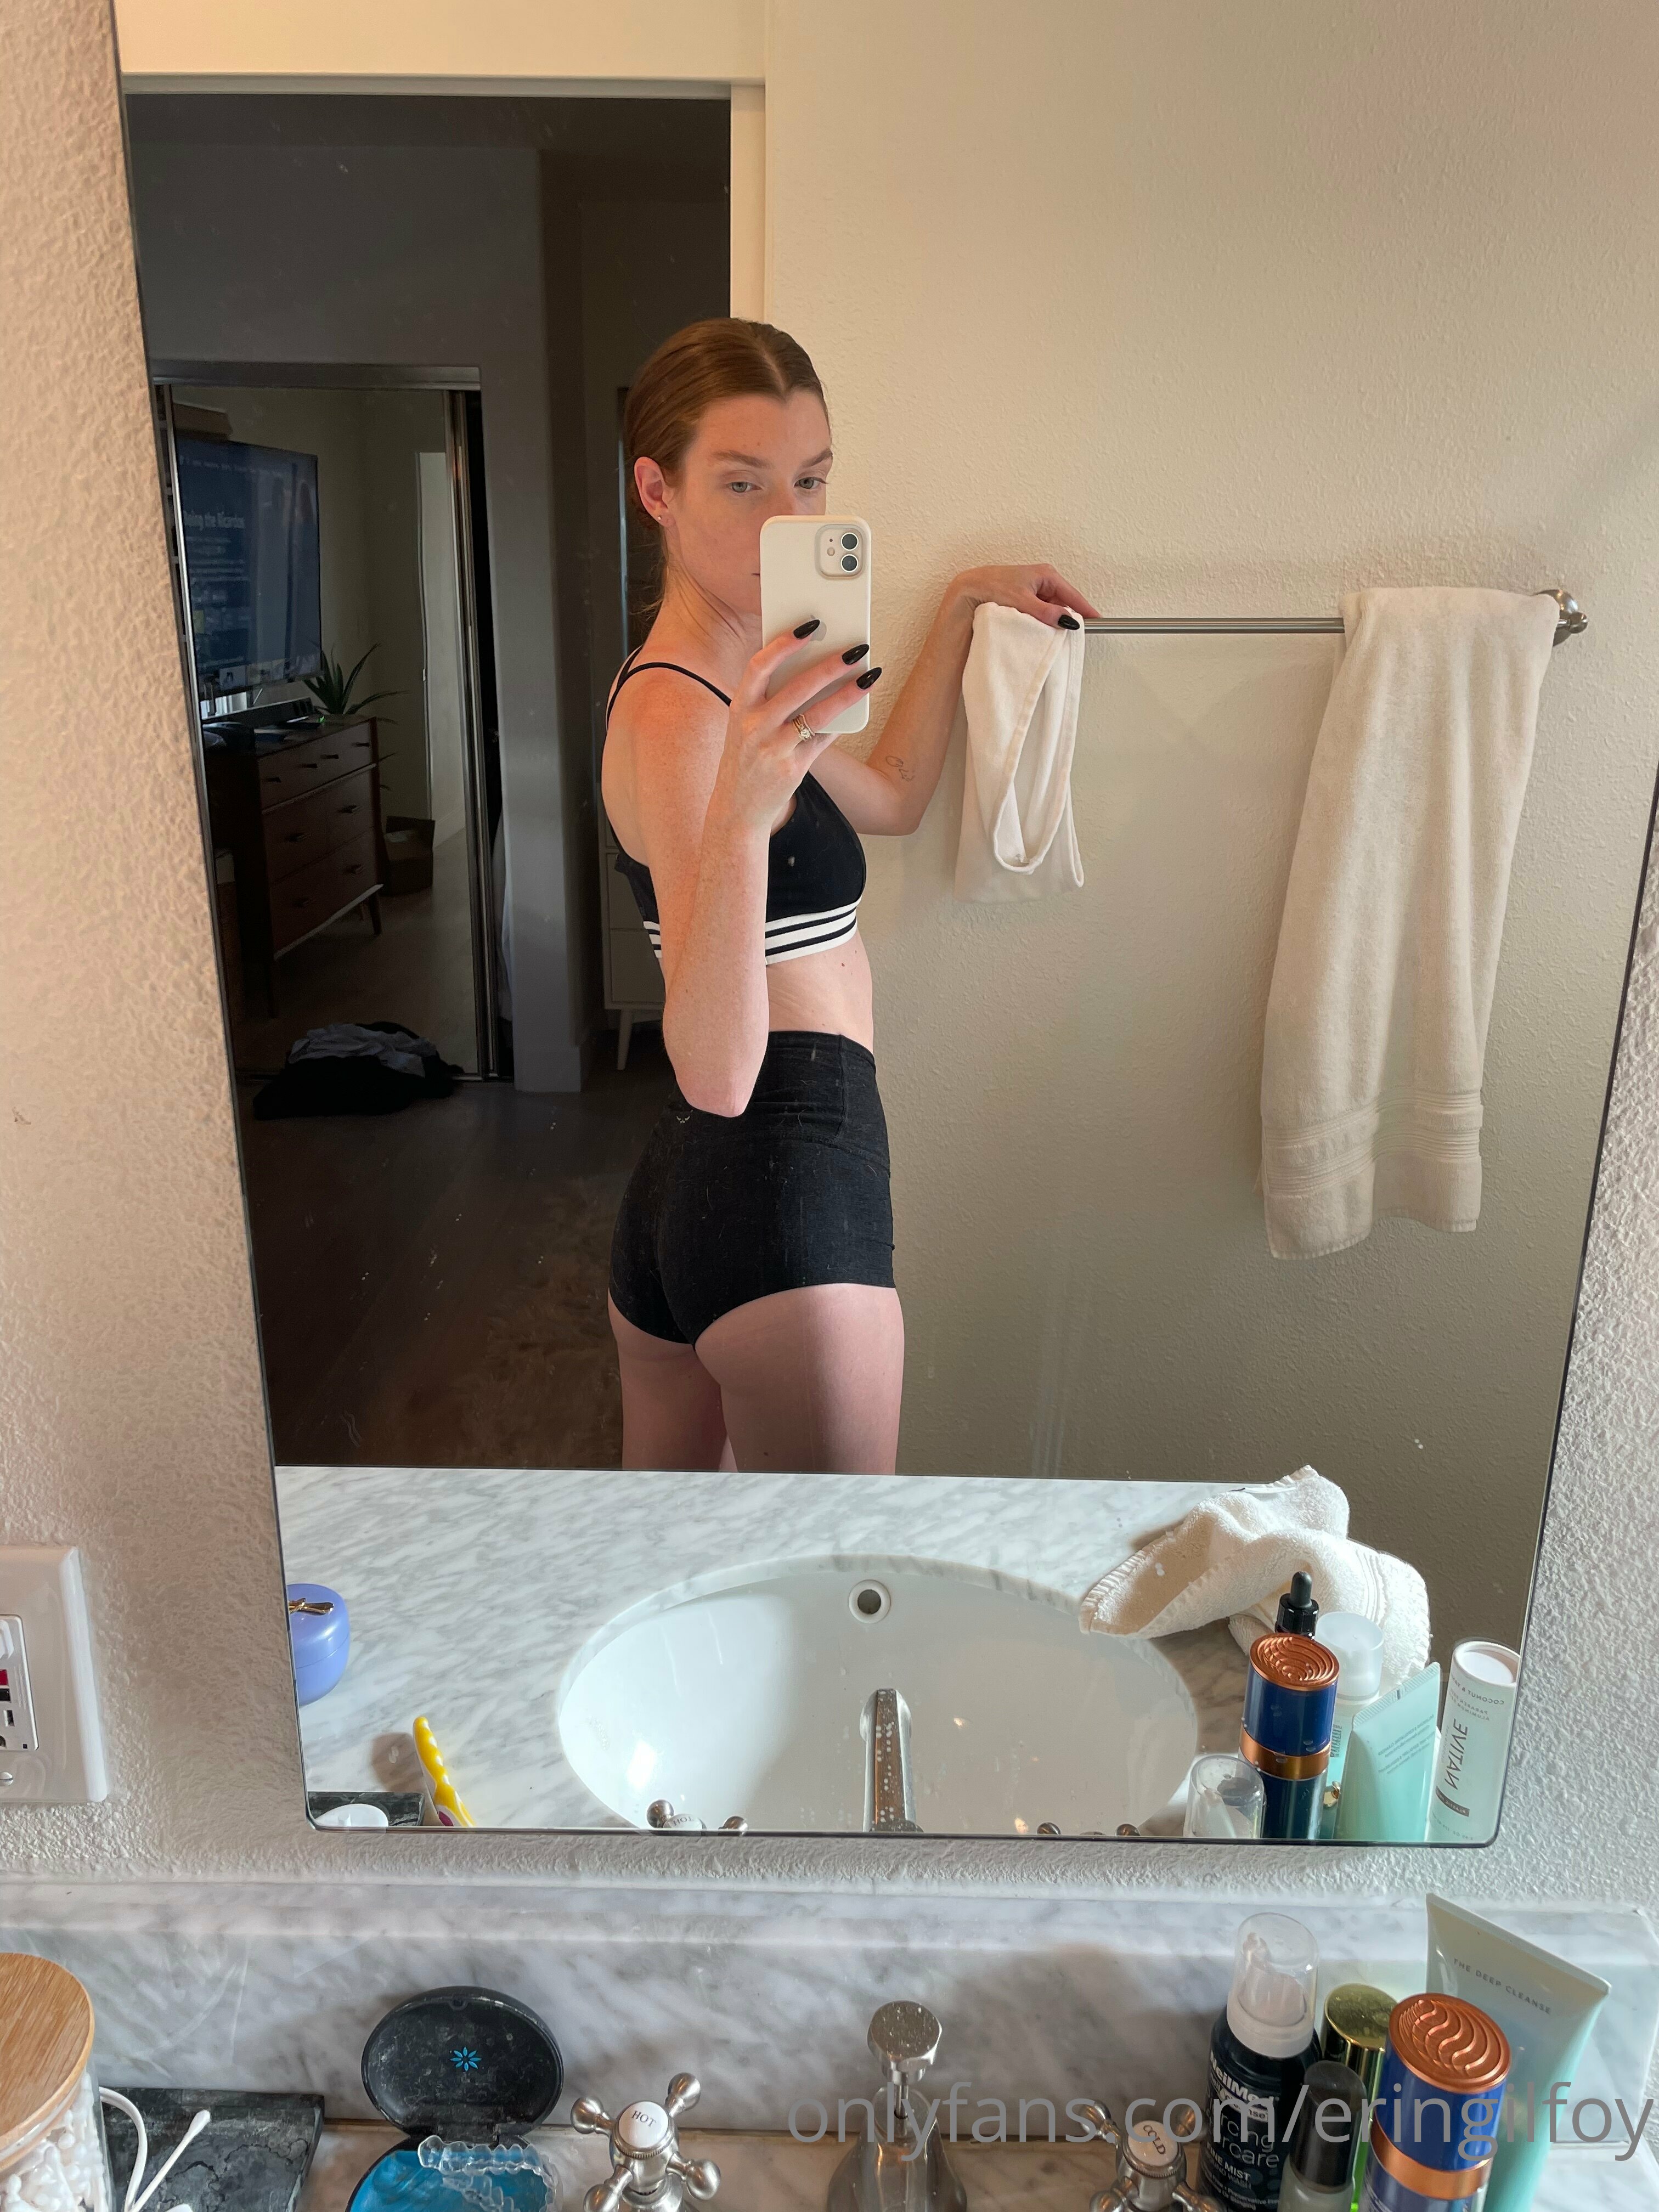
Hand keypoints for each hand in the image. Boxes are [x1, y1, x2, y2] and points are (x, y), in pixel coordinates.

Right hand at [711, 623, 880, 836]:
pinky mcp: (792, 770)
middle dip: (830, 665)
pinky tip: (857, 707)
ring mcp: (772, 750)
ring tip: (870, 676)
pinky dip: (840, 723)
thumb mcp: (745, 725)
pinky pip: (823, 740)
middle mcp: (753, 727)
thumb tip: (814, 668)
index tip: (809, 625)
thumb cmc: (746, 757)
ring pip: (817, 714)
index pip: (760, 666)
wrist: (736, 809)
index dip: (784, 643)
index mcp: (738, 707)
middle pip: (797, 687)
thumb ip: (768, 699)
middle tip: (855, 648)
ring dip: (847, 693)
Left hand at [951, 563, 1100, 627]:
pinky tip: (1041, 628)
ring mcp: (1034, 587)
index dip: (1085, 609)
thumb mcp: (1023, 602)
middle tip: (1075, 634)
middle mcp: (1043, 578)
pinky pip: (1042, 609)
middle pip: (1064, 601)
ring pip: (1052, 607)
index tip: (1098, 621)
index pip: (1073, 595)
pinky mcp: (1026, 595)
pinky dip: (1043, 619)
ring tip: (1056, 633)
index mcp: (1047, 574)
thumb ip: (1046, 612)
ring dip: (1054, 619)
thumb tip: (1068, 621)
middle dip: (1069, 616)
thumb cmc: (993, 587)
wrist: (970, 588)